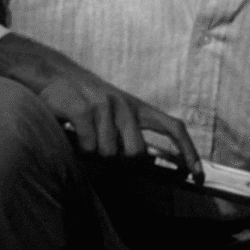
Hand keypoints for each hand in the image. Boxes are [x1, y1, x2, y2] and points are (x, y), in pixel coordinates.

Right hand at [40, 69, 203, 183]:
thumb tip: (148, 163)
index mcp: (137, 108)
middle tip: (103, 150)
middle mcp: (125, 105)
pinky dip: (80, 147)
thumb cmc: (85, 101)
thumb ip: (131, 134)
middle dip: (121, 161)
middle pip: (137, 152)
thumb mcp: (114, 113)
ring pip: (109, 154)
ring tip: (84, 136)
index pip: (173, 127)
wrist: (51, 75)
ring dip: (94, 153)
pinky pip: (89, 146)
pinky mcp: (84, 109)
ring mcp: (105, 105)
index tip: (197, 174)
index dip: (188, 151)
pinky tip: (73, 133)